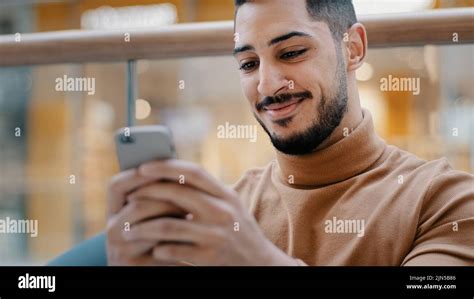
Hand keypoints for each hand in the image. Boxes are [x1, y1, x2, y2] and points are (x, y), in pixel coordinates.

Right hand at [106, 168, 186, 265]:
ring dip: (176, 219)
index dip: (136, 174)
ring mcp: (122, 250)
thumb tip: (180, 170)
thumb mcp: (151, 216)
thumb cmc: (156, 237)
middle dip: (168, 198)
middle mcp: (113, 230)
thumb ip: (158, 195)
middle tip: (192, 194)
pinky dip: (180, 243)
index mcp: (114, 212)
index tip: (159, 167)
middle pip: (138, 205)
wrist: (148, 272)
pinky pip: (162, 251)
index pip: (116, 186)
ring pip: (152, 227)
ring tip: (194, 214)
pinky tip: (193, 238)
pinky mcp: (136, 267)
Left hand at [123, 159, 297, 265]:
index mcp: (225, 195)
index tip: (143, 167)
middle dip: (147, 193)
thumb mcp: (230, 206)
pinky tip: (153, 249)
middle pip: (176, 194)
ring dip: (142, 227)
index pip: (192, 172)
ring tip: (128, 229)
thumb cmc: (239, 231)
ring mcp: (216, 234)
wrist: (261, 264)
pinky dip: (158, 249)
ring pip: (167, 225)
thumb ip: (207, 191)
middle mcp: (222, 211)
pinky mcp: (209, 256)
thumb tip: (172, 174)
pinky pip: (173, 250)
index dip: (165, 167)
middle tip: (129, 198)